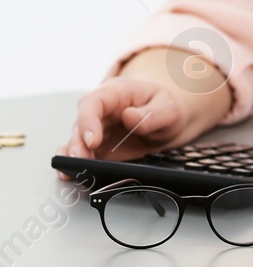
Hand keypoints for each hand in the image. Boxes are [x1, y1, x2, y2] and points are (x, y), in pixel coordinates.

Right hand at [58, 77, 192, 175]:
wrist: (167, 117)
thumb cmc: (165, 107)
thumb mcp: (168, 108)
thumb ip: (151, 114)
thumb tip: (129, 116)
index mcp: (116, 93)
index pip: (93, 102)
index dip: (88, 121)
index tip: (93, 141)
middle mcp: (100, 111)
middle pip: (80, 125)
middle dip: (78, 144)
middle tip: (81, 160)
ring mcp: (96, 129)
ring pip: (76, 141)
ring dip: (73, 156)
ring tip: (73, 171)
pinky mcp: (97, 146)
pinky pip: (80, 153)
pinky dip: (73, 163)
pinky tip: (70, 173)